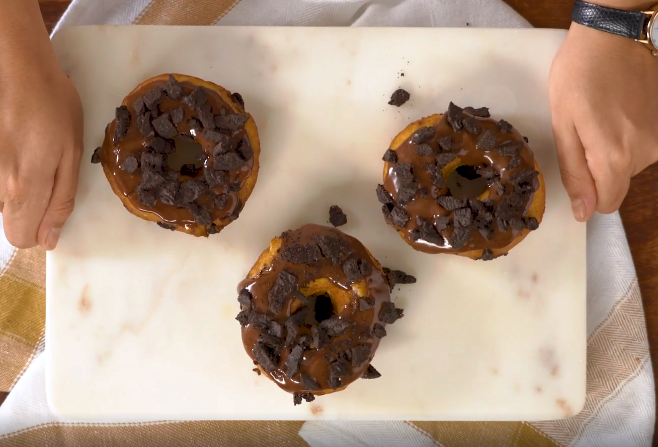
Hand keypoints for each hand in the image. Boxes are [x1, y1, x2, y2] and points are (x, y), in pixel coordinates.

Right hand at [0, 56, 82, 249]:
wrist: (17, 68)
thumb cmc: (53, 108)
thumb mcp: (72, 155)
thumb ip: (60, 202)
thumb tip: (49, 240)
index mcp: (24, 188)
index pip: (23, 238)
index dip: (40, 230)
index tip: (50, 207)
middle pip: (8, 223)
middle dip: (29, 211)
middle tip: (43, 177)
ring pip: (0, 201)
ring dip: (16, 188)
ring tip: (29, 153)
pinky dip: (7, 169)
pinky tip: (15, 145)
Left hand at [549, 23, 657, 221]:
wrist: (612, 37)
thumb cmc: (579, 77)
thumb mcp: (563, 126)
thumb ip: (575, 173)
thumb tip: (583, 212)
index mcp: (615, 158)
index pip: (606, 203)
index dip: (587, 195)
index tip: (576, 170)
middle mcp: (645, 154)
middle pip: (616, 183)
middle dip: (596, 167)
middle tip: (583, 131)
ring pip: (629, 164)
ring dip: (611, 149)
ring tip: (599, 116)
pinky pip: (641, 146)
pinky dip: (626, 135)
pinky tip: (616, 111)